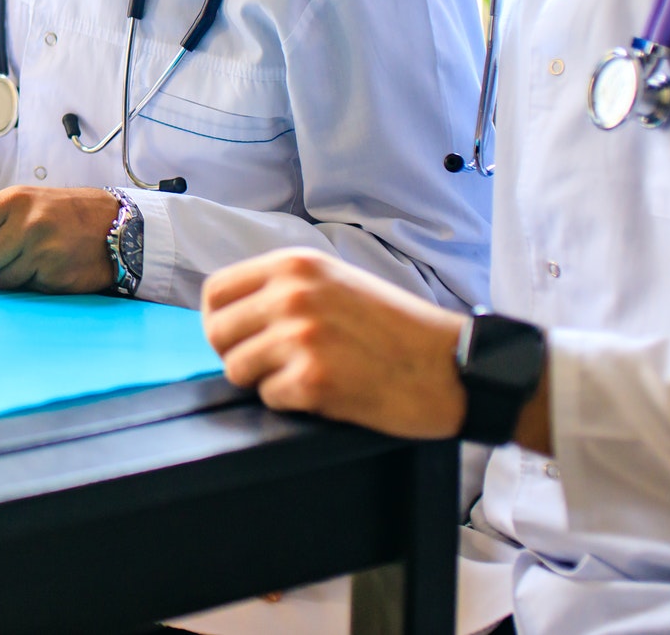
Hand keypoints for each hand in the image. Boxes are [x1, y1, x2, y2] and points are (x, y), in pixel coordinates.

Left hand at [0, 185, 117, 292]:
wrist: (115, 225)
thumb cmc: (59, 215)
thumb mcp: (17, 210)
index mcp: (11, 201)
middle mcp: (26, 223)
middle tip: (3, 259)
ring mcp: (43, 251)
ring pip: (0, 283)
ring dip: (10, 279)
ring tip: (32, 260)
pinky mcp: (57, 276)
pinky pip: (26, 292)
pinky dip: (32, 286)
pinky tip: (49, 269)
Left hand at [200, 248, 466, 438]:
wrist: (454, 366)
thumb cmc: (398, 330)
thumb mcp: (336, 283)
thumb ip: (284, 289)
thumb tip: (231, 313)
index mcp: (295, 265)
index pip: (215, 292)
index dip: (220, 321)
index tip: (237, 338)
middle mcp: (292, 294)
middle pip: (218, 333)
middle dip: (239, 354)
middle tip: (276, 365)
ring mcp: (300, 336)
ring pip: (237, 369)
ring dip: (267, 381)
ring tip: (308, 375)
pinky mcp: (312, 379)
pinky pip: (269, 398)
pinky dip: (294, 403)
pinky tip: (328, 392)